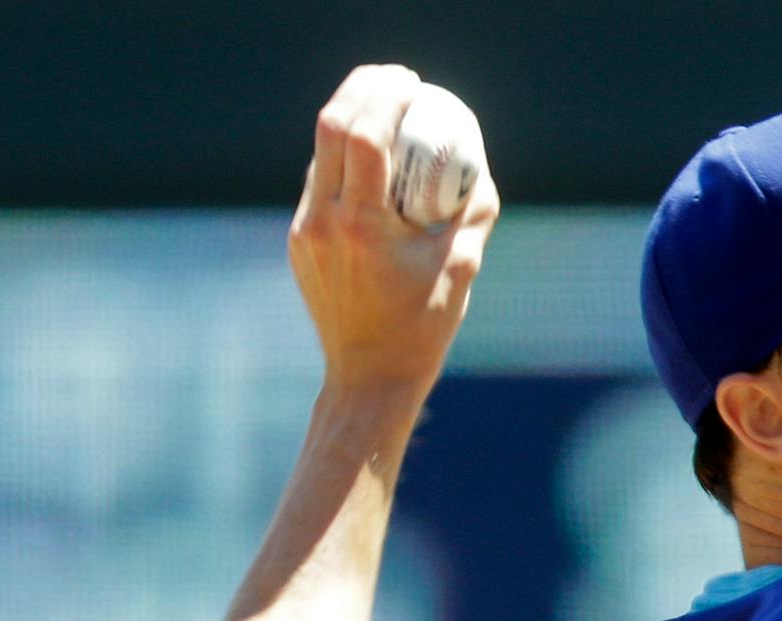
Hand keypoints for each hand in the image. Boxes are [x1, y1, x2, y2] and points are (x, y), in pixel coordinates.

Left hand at [287, 64, 501, 392]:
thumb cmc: (423, 329)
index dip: (385, 96)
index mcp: (363, 226)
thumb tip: (480, 168)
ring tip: (384, 111)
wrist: (370, 378)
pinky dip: (344, 160)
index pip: (364, 135)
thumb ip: (474, 214)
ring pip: (319, 153)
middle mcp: (325, 222)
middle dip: (362, 90)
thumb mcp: (461, 269)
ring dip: (350, 121)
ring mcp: (306, 231)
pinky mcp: (301, 242)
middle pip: (330, 127)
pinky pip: (320, 184)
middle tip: (395, 80)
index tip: (412, 83)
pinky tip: (371, 161)